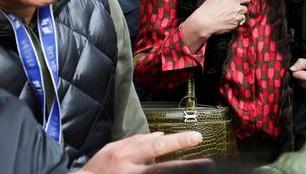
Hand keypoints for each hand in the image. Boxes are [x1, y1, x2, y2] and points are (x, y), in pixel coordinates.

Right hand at [77, 131, 207, 173]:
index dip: (178, 141)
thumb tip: (160, 136)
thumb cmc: (99, 168)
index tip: (196, 138)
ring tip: (195, 168)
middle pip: (162, 167)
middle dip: (185, 165)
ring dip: (176, 171)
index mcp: (126, 155)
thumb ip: (137, 142)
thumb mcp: (114, 148)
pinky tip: (174, 173)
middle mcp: (131, 170)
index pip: (157, 146)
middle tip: (206, 162)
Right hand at [181, 0, 251, 51]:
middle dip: (240, 9)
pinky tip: (225, 22)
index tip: (243, 0)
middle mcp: (236, 9)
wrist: (203, 23)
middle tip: (233, 10)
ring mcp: (236, 18)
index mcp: (233, 0)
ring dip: (237, 17)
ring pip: (242, 17)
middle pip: (245, 8)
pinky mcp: (233, 27)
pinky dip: (233, 23)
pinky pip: (236, 24)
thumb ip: (223, 0)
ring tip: (228, 17)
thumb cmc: (206, 10)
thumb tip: (224, 2)